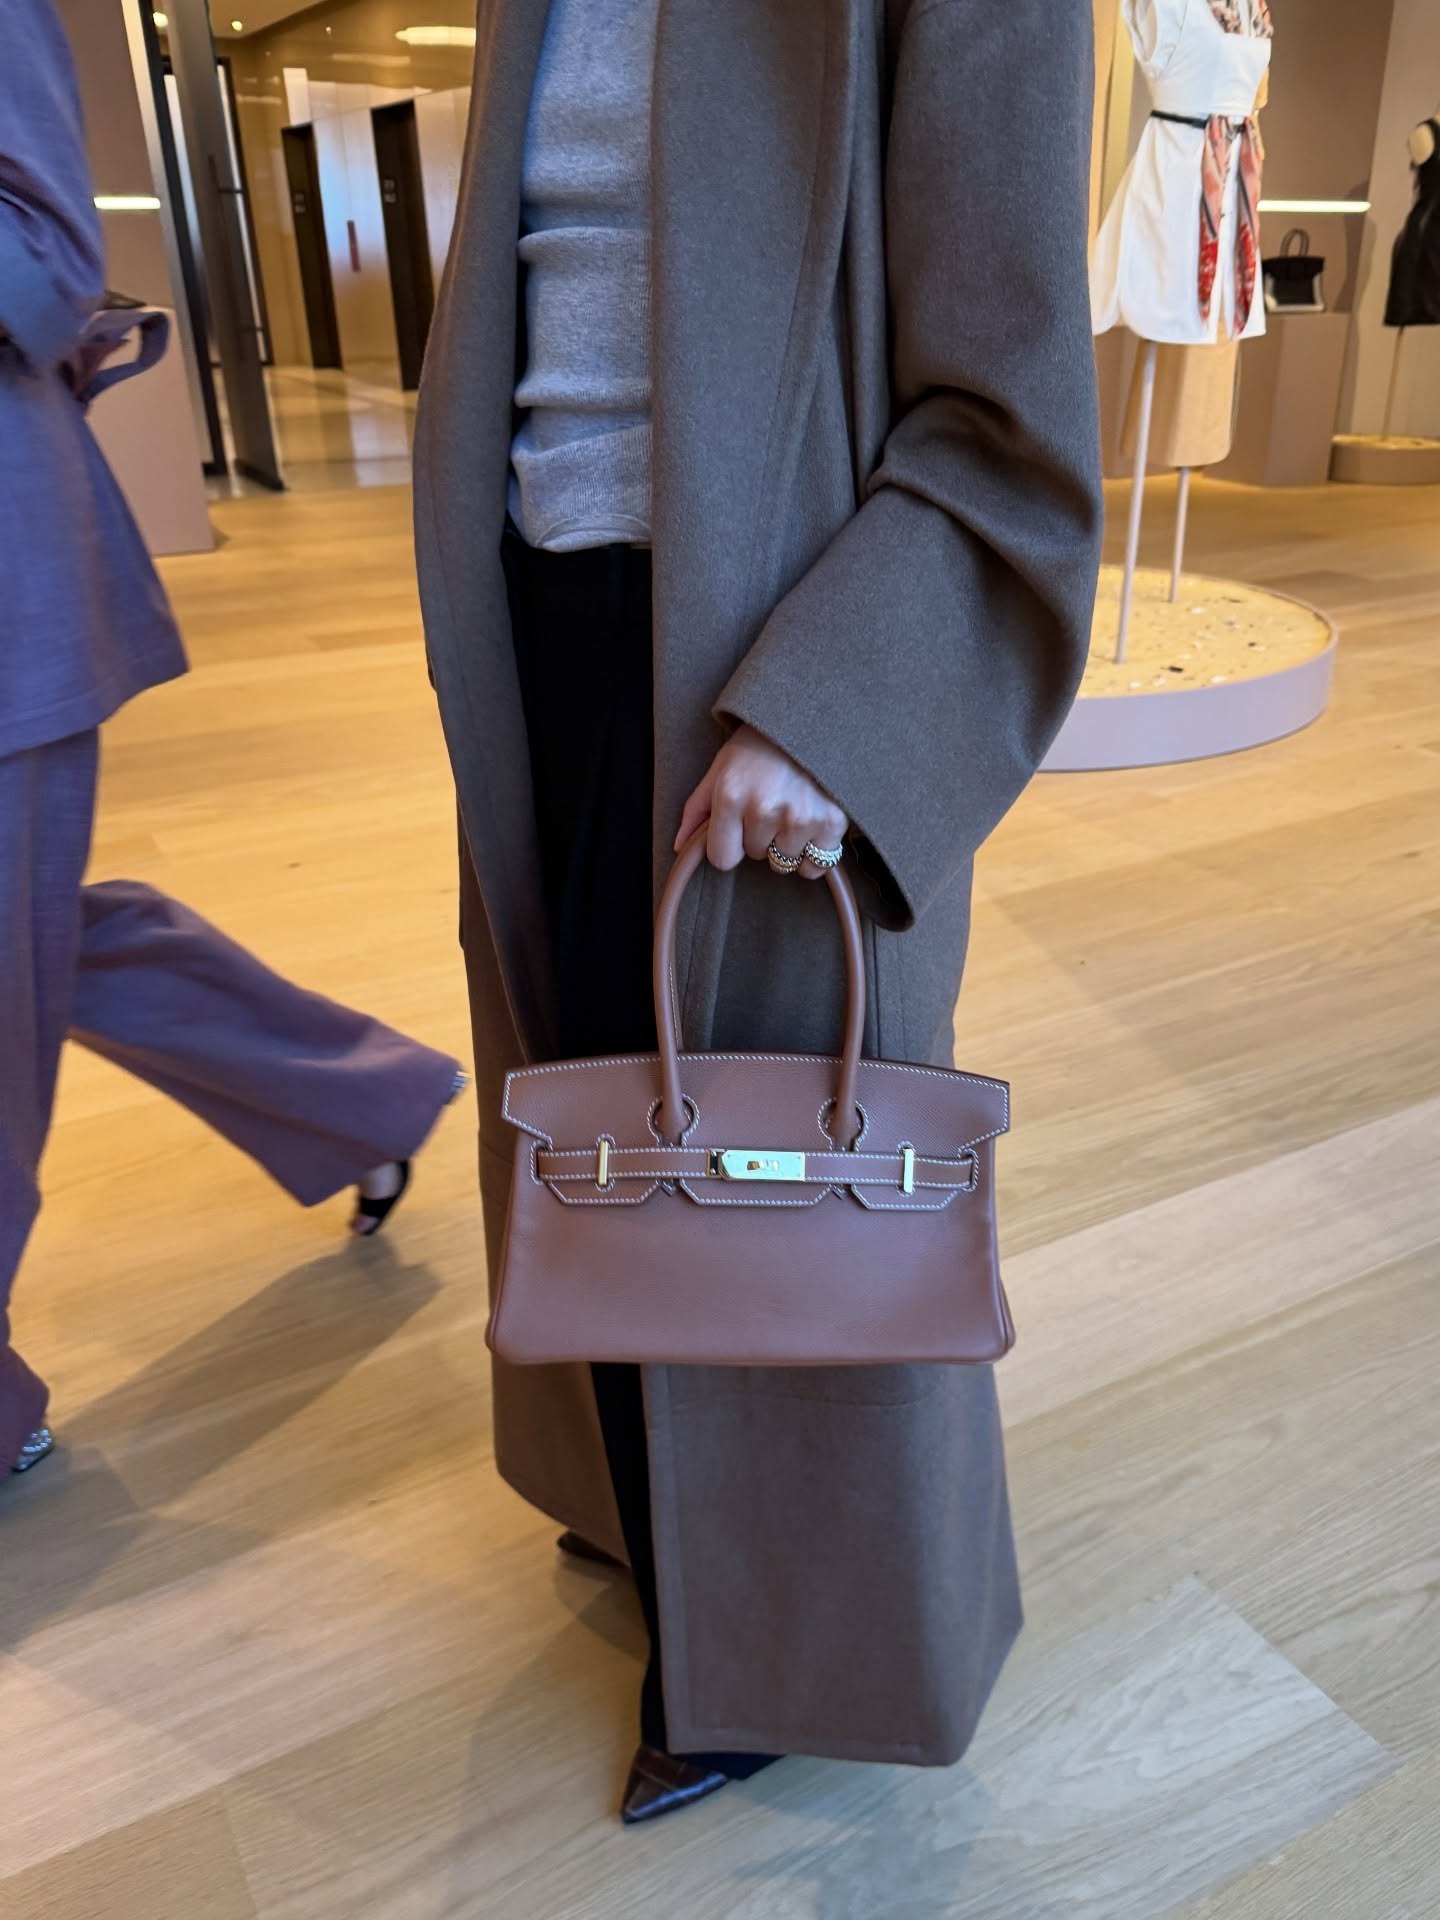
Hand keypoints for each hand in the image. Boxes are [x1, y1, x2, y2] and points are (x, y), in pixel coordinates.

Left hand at [675, 726, 847, 877]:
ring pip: (785, 862)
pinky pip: (817, 865)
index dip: (731, 844)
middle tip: (773, 802)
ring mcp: (799, 817)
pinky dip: (816, 852)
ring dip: (789, 843)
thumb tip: (680, 847)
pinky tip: (814, 823)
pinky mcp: (831, 822)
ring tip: (794, 808)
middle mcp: (763, 810)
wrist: (811, 718)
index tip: (741, 825)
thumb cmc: (760, 744)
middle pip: (757, 856)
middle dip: (762, 836)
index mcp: (730, 796)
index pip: (722, 858)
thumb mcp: (721, 768)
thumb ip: (697, 809)